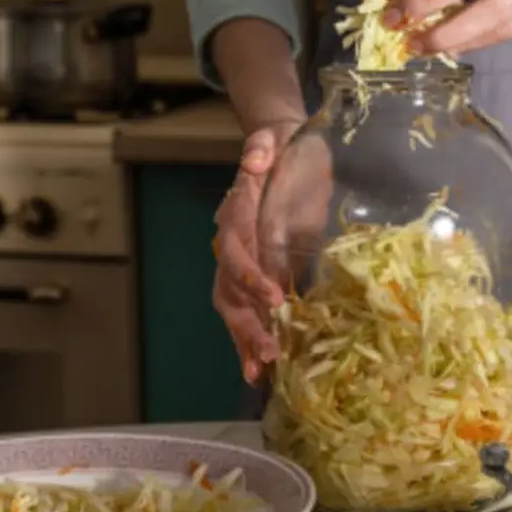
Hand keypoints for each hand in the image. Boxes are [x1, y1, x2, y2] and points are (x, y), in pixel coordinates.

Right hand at [213, 121, 300, 383]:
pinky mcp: (253, 277)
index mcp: (236, 213)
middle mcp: (230, 243)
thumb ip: (263, 147)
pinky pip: (246, 312)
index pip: (237, 249)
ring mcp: (238, 263)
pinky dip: (250, 342)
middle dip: (245, 323)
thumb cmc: (284, 147)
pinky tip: (261, 372)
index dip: (251, 274)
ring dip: (244, 340)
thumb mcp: (276, 138)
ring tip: (258, 373)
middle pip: (227, 289)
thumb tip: (255, 156)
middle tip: (267, 353)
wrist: (282, 148)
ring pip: (231, 308)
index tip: (275, 295)